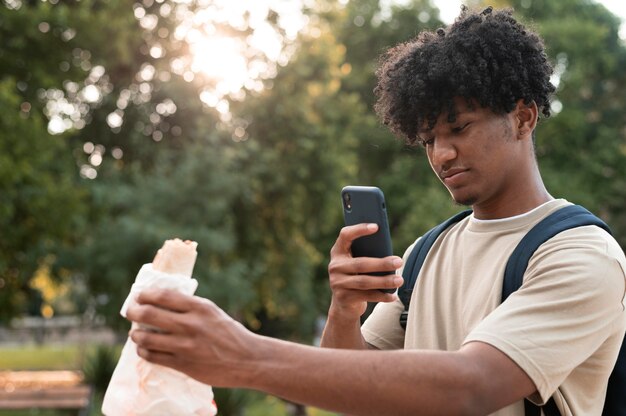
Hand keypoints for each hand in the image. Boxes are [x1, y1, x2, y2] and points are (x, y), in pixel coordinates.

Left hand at [126, 288, 257, 387]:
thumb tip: (163, 302)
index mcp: (199, 307)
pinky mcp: (183, 364)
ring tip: (135, 333)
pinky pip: (154, 356)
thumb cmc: (230, 334)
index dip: (145, 294)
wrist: (247, 360)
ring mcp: (185, 345)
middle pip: (149, 314)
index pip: (162, 296)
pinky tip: (144, 349)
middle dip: (133, 311)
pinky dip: (144, 351)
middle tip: (130, 311)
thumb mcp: (213, 312)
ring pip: (147, 337)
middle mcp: (191, 324)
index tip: (138, 295)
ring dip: (136, 334)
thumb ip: (191, 307)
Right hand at [328, 223, 402, 319]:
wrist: (343, 304)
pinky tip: (393, 295)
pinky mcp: (343, 297)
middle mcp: (335, 266)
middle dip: (382, 263)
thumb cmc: (356, 276)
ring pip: (364, 281)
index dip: (359, 230)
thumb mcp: (357, 264)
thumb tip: (390, 256)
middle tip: (399, 261)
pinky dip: (381, 296)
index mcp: (338, 252)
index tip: (376, 226)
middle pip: (360, 263)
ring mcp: (337, 282)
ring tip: (399, 280)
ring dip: (384, 281)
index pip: (345, 235)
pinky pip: (366, 296)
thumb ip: (367, 256)